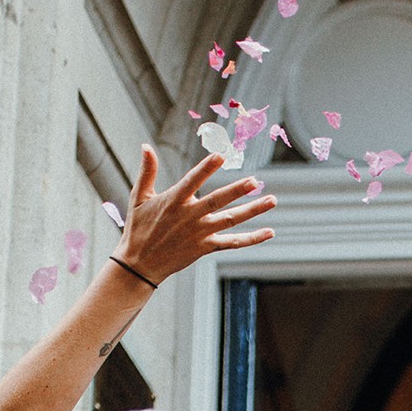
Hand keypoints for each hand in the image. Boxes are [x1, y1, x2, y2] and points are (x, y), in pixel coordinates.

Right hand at [114, 146, 276, 286]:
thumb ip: (147, 171)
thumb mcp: (139, 197)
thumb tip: (146, 146)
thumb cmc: (139, 228)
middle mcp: (189, 217)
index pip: (192, 181)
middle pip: (217, 201)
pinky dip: (252, 238)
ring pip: (230, 220)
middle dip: (236, 190)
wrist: (140, 264)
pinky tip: (269, 231)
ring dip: (253, 211)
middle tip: (254, 181)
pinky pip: (233, 243)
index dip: (206, 169)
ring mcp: (199, 233)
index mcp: (173, 201)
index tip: (220, 156)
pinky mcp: (205, 248)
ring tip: (272, 200)